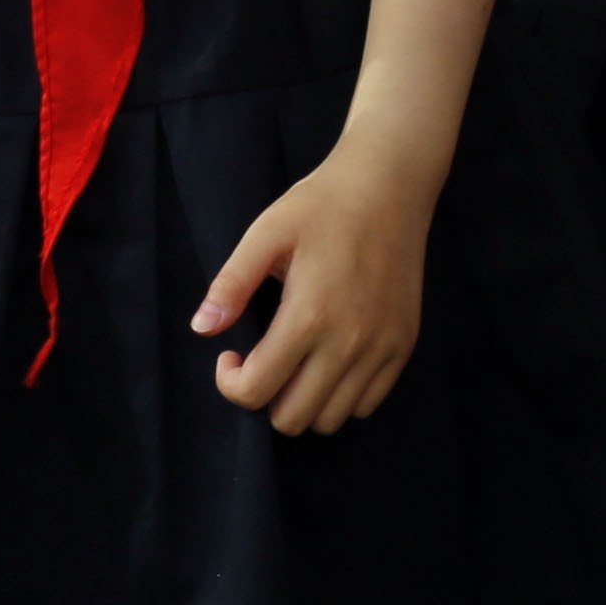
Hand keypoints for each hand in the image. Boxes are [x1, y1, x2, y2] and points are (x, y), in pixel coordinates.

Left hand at [198, 134, 438, 435]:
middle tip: (261, 362)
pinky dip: (341, 396)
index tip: (230, 356)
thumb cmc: (322, 205)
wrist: (390, 185)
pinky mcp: (403, 345)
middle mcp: (350, 342)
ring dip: (302, 402)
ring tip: (295, 364)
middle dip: (263, 398)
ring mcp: (382, 347)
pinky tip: (328, 360)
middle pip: (292, 418)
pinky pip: (366, 403)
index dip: (230, 384)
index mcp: (309, 315)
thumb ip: (232, 284)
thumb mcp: (267, 233)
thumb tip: (202, 328)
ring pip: (331, 419)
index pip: (256, 391)